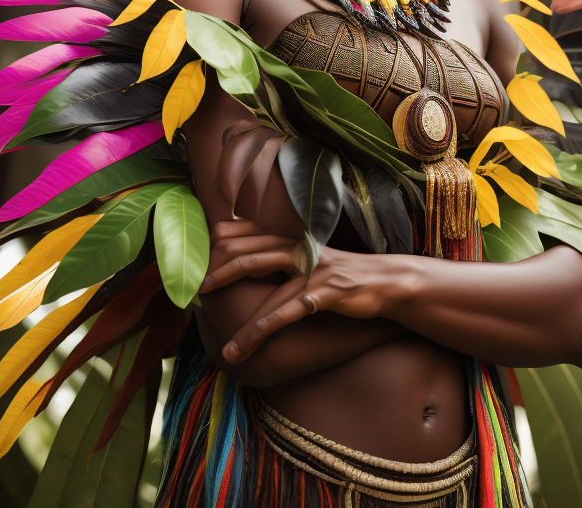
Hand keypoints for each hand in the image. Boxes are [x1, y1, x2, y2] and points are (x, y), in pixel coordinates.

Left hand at [200, 219, 402, 363]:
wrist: (386, 281)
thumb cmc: (341, 275)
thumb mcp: (308, 260)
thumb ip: (279, 257)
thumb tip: (245, 264)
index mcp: (291, 239)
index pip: (245, 234)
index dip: (218, 248)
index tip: (197, 268)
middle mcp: (298, 248)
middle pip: (248, 253)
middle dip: (217, 274)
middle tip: (196, 295)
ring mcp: (313, 268)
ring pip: (266, 286)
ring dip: (243, 323)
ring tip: (226, 348)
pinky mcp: (328, 290)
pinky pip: (290, 309)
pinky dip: (266, 328)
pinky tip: (249, 345)